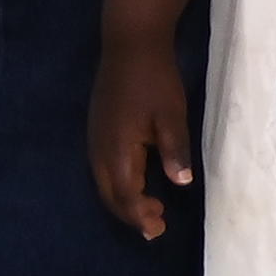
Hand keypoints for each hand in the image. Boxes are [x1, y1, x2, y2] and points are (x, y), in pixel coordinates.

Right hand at [89, 41, 197, 239]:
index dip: (141, 215)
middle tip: (158, 227)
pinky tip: (138, 183)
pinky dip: (119, 185)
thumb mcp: (171, 114)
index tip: (159, 229)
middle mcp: (99, 151)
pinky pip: (104, 170)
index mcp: (116, 150)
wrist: (129, 46)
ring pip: (105, 184)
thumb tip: (181, 183)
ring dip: (125, 201)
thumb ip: (174, 149)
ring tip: (152, 210)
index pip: (125, 195)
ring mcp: (95, 141)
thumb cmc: (155, 80)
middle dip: (132, 214)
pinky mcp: (98, 132)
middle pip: (111, 195)